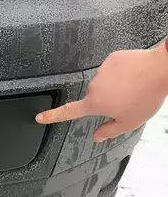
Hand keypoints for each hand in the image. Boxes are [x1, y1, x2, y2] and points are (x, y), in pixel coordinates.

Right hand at [35, 43, 167, 141]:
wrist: (160, 69)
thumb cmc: (146, 95)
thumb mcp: (130, 121)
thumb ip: (110, 130)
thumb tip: (97, 137)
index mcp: (95, 103)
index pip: (69, 111)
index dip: (53, 115)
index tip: (40, 116)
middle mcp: (94, 86)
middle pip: (96, 96)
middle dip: (108, 99)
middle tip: (127, 100)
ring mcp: (102, 71)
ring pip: (106, 82)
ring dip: (117, 85)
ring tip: (134, 87)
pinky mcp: (111, 59)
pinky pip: (113, 69)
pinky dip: (122, 73)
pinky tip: (134, 76)